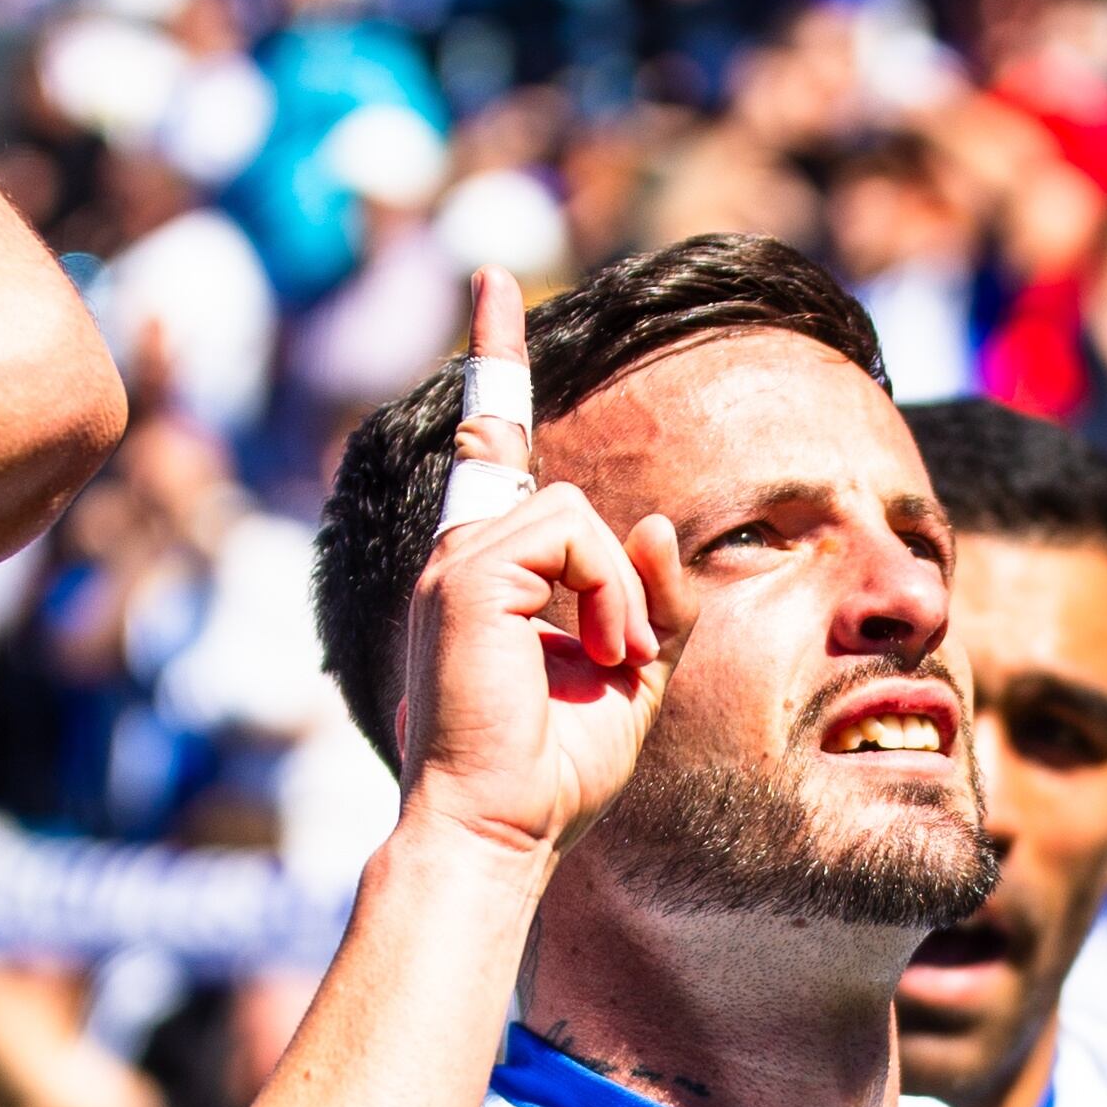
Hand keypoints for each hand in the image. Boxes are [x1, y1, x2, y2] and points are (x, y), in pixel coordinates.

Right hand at [395, 268, 697, 868]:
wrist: (503, 824)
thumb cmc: (558, 766)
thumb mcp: (632, 670)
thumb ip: (646, 595)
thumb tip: (648, 522)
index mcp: (492, 569)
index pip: (493, 443)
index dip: (495, 359)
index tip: (495, 282)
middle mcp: (464, 551)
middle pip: (552, 479)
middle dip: (615, 570)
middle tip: (617, 661)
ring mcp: (459, 558)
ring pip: (580, 512)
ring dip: (620, 592)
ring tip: (610, 661)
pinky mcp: (470, 573)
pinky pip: (575, 534)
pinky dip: (609, 595)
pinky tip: (599, 653)